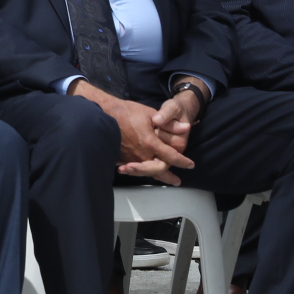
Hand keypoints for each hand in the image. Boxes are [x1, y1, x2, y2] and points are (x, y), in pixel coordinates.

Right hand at [73, 81, 193, 184]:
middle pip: (159, 170)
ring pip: (146, 171)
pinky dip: (142, 172)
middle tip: (177, 181)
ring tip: (164, 179)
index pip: (171, 156)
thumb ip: (168, 123)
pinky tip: (145, 173)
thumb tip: (186, 128)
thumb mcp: (150, 113)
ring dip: (157, 176)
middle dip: (169, 177)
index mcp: (150, 143)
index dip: (182, 161)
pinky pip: (135, 168)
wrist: (103, 114)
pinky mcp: (121, 157)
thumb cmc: (127, 112)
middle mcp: (141, 154)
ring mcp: (130, 157)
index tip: (190, 164)